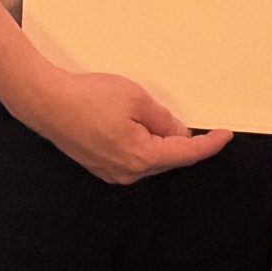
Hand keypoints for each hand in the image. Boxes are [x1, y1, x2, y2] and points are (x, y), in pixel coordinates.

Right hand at [15, 67, 232, 185]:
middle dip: (182, 140)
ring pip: (149, 158)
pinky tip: (135, 124)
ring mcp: (112, 172)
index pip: (186, 154)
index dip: (209, 145)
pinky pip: (132, 157)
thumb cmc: (87, 98)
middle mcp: (128, 172)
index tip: (225, 136)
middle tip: (194, 119)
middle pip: (168, 158)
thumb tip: (179, 132)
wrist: (45, 102)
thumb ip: (163, 119)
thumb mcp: (136, 99)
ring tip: (152, 114)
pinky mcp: (100, 165)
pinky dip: (142, 143)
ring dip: (159, 140)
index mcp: (141, 157)